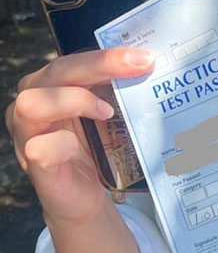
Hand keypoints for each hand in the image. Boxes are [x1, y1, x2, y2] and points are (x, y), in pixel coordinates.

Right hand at [5, 47, 153, 228]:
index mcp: (51, 85)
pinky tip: (78, 147)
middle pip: (57, 71)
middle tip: (140, 67)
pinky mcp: (32, 163)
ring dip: (75, 101)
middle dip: (100, 65)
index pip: (75, 60)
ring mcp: (27, 134)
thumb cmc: (96, 150)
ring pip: (32, 103)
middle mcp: (33, 103)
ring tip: (107, 113)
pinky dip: (62, 144)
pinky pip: (39, 147)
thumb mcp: (109, 115)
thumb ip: (120, 91)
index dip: (108, 56)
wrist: (87, 196)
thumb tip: (156, 70)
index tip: (145, 57)